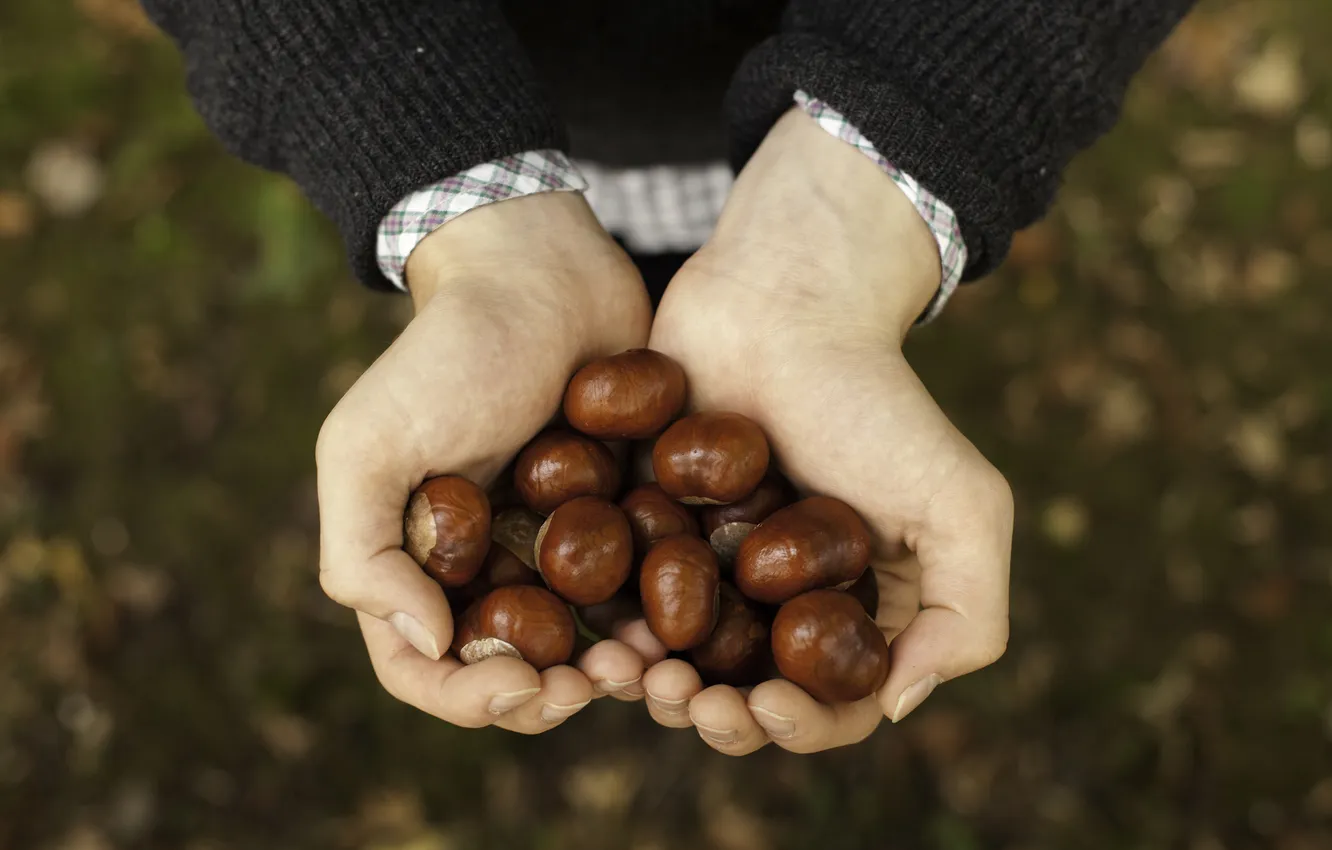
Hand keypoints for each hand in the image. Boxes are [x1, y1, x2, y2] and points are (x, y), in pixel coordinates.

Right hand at [315, 193, 654, 731]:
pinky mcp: (620, 520)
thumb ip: (363, 553)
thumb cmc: (447, 355)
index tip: (519, 685)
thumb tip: (427, 641)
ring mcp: (555, 547)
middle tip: (596, 683)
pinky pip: (639, 593)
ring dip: (612, 673)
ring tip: (647, 664)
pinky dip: (657, 622)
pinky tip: (682, 626)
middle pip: (511, 673)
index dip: (466, 697)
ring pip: (584, 645)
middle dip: (550, 696)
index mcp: (418, 561)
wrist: (543, 273)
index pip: (425, 666)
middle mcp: (485, 566)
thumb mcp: (367, 445)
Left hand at [643, 109, 1012, 753]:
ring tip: (631, 671)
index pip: (832, 702)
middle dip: (713, 715)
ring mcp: (709, 567)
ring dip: (653, 686)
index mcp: (855, 606)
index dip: (800, 725)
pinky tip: (599, 634)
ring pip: (675, 661)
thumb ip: (968, 616)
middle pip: (743, 695)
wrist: (781, 300)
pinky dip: (608, 631)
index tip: (767, 704)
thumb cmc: (875, 400)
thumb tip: (898, 706)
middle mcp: (781, 600)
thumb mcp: (963, 505)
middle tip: (685, 698)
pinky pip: (619, 600)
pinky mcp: (646, 530)